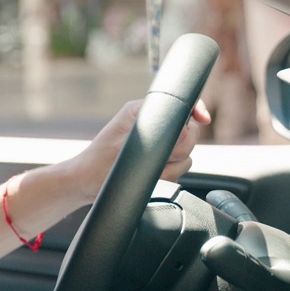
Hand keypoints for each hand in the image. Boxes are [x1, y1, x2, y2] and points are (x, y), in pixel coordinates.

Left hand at [65, 98, 211, 203]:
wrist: (85, 185)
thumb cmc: (98, 165)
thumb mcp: (128, 146)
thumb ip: (161, 138)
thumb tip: (187, 132)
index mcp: (142, 111)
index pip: (180, 105)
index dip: (196, 110)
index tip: (203, 118)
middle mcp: (152, 125)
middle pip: (188, 133)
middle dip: (178, 150)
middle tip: (159, 160)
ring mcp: (156, 146)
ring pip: (185, 155)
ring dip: (171, 167)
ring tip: (147, 171)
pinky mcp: (157, 163)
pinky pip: (177, 169)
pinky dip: (167, 177)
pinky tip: (150, 178)